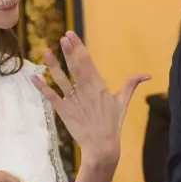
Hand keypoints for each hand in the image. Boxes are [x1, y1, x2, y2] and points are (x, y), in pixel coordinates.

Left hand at [31, 31, 148, 165]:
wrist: (102, 146)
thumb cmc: (113, 124)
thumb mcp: (123, 102)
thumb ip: (131, 85)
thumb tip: (147, 74)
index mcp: (98, 86)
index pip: (87, 62)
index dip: (78, 47)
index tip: (71, 35)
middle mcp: (85, 90)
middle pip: (75, 67)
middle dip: (68, 51)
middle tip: (62, 37)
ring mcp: (73, 100)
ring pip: (61, 79)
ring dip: (53, 65)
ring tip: (45, 51)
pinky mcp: (64, 111)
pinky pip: (52, 96)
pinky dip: (42, 87)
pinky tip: (33, 76)